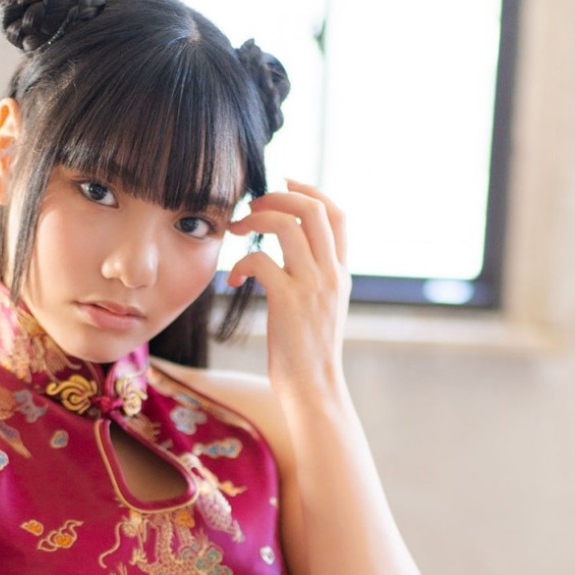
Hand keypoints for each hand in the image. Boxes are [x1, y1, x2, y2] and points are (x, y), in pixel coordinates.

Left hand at [226, 180, 350, 391]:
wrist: (314, 390)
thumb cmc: (309, 354)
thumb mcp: (321, 308)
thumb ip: (313, 276)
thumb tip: (286, 252)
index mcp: (342, 272)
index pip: (337, 213)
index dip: (310, 190)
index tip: (283, 184)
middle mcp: (332, 273)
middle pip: (312, 208)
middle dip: (277, 195)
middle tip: (251, 205)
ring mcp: (313, 286)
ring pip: (285, 225)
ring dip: (253, 219)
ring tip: (235, 232)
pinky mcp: (289, 302)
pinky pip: (260, 260)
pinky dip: (240, 262)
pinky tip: (233, 280)